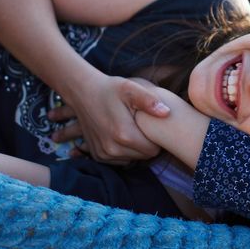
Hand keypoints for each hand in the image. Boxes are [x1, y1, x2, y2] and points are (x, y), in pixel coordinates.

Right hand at [52, 72, 171, 162]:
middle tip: (143, 126)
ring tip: (132, 129)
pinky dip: (123, 151)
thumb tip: (166, 113)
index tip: (153, 126)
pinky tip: (122, 135)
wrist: (83, 92)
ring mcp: (103, 154)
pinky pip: (120, 160)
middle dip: (146, 144)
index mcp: (123, 135)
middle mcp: (112, 149)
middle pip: (143, 156)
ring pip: (132, 159)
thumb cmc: (110, 89)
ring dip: (135, 148)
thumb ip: (149, 100)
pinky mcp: (98, 156)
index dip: (156, 139)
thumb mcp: (130, 88)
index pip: (153, 150)